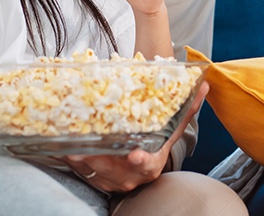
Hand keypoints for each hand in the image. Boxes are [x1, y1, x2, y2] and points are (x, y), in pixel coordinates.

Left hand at [64, 81, 207, 191]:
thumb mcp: (170, 126)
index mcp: (150, 164)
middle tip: (83, 146)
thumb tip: (204, 85)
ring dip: (78, 156)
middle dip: (97, 156)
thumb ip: (185, 108)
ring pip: (91, 168)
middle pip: (112, 167)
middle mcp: (129, 175)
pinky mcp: (91, 176)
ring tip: (67, 143)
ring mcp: (109, 178)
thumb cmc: (154, 143)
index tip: (135, 155)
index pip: (147, 164)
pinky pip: (77, 167)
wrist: (137, 164)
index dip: (140, 160)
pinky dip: (68, 156)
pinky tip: (59, 143)